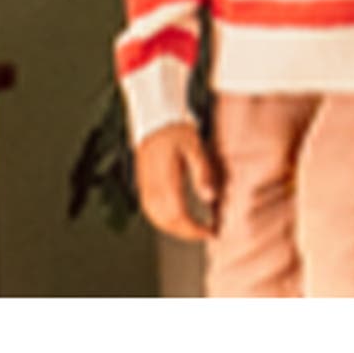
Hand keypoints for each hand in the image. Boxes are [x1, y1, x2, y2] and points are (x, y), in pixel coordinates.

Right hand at [134, 124, 220, 241]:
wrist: (153, 119)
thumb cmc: (176, 131)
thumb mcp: (195, 147)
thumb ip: (203, 173)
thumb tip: (210, 198)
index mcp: (166, 180)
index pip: (179, 216)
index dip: (194, 229)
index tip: (210, 232)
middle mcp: (152, 188)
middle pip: (168, 222)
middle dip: (187, 233)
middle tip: (206, 233)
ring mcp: (145, 187)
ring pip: (157, 220)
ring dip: (175, 229)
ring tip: (194, 230)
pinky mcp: (142, 185)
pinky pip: (150, 212)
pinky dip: (164, 222)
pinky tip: (176, 220)